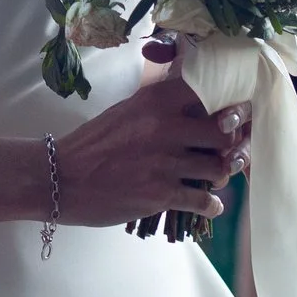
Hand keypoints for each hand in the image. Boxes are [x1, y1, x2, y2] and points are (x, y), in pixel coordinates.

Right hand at [54, 78, 246, 226]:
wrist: (62, 178)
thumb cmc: (92, 144)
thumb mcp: (127, 111)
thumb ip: (160, 107)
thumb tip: (194, 106)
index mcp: (156, 101)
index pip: (210, 92)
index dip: (227, 103)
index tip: (234, 113)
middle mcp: (166, 127)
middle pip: (224, 130)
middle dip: (234, 141)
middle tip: (232, 148)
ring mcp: (165, 162)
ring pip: (219, 167)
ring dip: (224, 173)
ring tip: (217, 176)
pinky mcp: (161, 194)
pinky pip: (204, 199)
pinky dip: (213, 204)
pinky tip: (211, 204)